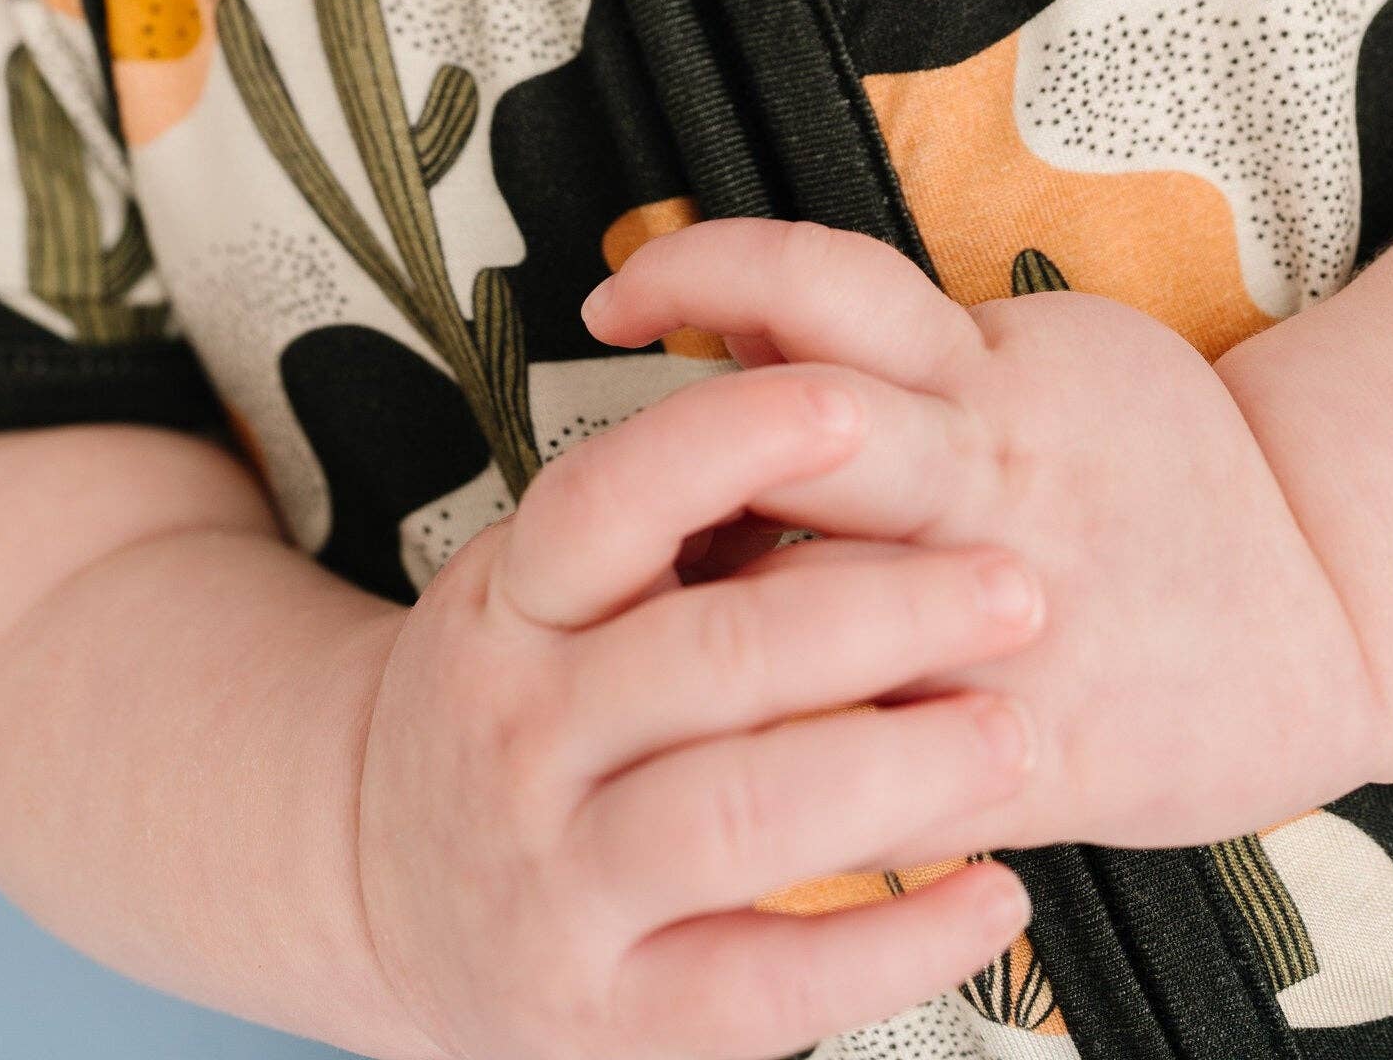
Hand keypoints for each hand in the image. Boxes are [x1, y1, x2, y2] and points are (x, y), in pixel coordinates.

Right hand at [355, 356, 1039, 1059]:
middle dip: (881, 614)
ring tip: (1012, 733)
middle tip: (1014, 587)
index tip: (859, 403)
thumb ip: (665, 517)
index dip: (729, 441)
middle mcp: (518, 738)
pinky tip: (991, 894)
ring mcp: (557, 885)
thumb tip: (833, 396)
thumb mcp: (542, 587)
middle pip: (710, 657)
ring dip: (899, 771)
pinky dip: (897, 944)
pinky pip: (770, 990)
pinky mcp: (610, 1019)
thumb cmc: (518, 705)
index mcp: (508, 607)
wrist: (378, 888)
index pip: (605, 501)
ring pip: (741, 818)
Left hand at [583, 217, 1388, 850]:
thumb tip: (741, 310)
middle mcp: (985, 478)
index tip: (611, 299)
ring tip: (643, 644)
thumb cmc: (1161, 466)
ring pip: (818, 597)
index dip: (699, 273)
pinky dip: (802, 774)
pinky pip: (888, 768)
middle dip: (677, 466)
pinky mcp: (1040, 746)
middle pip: (794, 434)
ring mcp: (1009, 614)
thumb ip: (897, 341)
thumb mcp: (1042, 354)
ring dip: (714, 624)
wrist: (1336, 594)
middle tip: (595, 509)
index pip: (817, 286)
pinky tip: (736, 780)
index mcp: (987, 372)